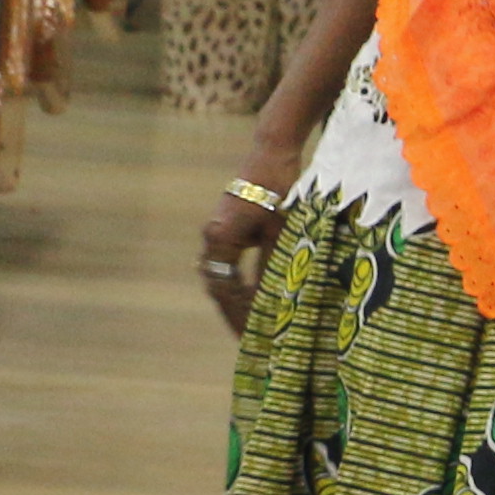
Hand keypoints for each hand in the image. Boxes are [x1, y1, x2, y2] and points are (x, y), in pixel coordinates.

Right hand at [200, 183, 284, 331]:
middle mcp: (213, 236)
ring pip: (220, 276)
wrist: (272, 154)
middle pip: (217, 285)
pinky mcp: (227, 228)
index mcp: (221, 237)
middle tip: (248, 340)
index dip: (238, 315)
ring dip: (234, 300)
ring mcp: (217, 231)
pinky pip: (227, 264)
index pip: (225, 288)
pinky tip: (252, 300)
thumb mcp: (281, 232)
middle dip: (233, 313)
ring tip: (249, 327)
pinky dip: (238, 283)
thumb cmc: (279, 189)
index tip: (250, 336)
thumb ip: (273, 267)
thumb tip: (273, 304)